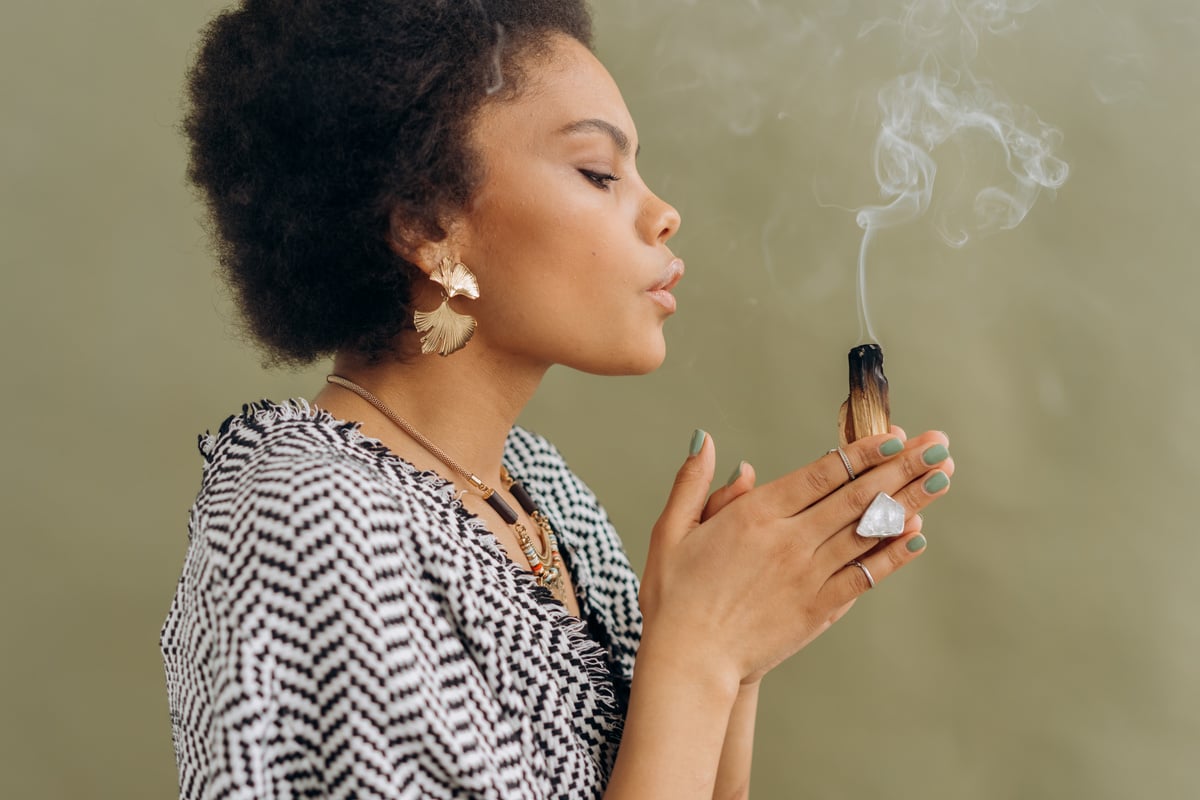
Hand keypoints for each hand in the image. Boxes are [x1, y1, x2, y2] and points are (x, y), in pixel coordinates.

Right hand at [638, 426, 952, 688]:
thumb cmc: (673, 597)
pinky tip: (918, 534)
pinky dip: (894, 554)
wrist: (688, 661)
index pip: (822, 473)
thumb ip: (694, 483)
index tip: (896, 435)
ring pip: (868, 531)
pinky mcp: (817, 609)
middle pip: (856, 496)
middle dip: (902, 467)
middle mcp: (788, 541)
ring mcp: (807, 576)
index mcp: (754, 515)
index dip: (863, 452)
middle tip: (937, 445)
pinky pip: (865, 576)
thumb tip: (709, 441)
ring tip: (942, 478)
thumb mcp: (672, 532)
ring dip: (910, 501)